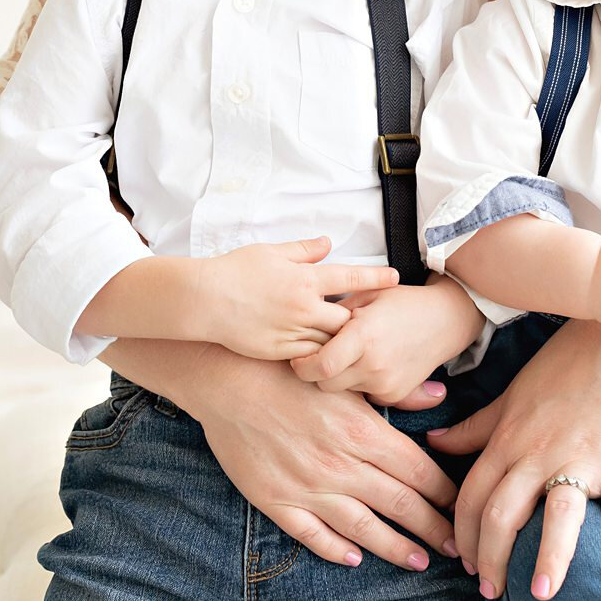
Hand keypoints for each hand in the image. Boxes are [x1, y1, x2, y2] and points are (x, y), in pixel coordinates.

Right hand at [177, 347, 462, 571]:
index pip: (417, 472)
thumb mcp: (346, 374)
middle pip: (399, 504)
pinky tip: (354, 558)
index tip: (461, 506)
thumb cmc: (289, 368)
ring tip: (418, 560)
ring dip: (394, 547)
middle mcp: (340, 465)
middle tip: (455, 547)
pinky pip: (311, 534)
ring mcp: (307, 486)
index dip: (444, 493)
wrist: (226, 377)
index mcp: (362, 432)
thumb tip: (440, 396)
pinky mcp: (276, 500)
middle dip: (432, 528)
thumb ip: (396, 391)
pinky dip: (335, 549)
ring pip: (362, 527)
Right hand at [195, 237, 400, 360]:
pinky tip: (324, 355)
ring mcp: (292, 331)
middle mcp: (304, 306)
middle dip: (359, 319)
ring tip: (351, 340)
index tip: (395, 278)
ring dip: (340, 339)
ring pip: (330, 340)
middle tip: (370, 319)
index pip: (350, 276)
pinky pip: (309, 357)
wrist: (205, 300)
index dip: (375, 278)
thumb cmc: (235, 270)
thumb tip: (328, 243)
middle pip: (347, 318)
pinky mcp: (279, 352)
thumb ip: (303, 250)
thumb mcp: (271, 252)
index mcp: (304, 278)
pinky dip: (319, 355)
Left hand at [289, 275, 482, 404]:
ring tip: (348, 356)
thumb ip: (334, 313)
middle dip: (317, 372)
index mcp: (363, 336)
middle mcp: (374, 365)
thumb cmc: (403, 303)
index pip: (319, 366)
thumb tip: (303, 325)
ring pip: (342, 391)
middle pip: (325, 384)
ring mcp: (385, 384)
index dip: (302, 364)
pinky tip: (367, 364)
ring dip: (339, 377)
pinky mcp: (393, 395)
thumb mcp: (366, 296)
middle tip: (320, 355)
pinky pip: (362, 395)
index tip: (298, 357)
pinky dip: (359, 382)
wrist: (444, 320)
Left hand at [428, 319, 600, 600]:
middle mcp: (538, 454)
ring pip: (557, 515)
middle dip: (492, 558)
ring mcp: (580, 460)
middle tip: (491, 592)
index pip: (473, 496)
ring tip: (540, 592)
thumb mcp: (509, 396)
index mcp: (509, 440)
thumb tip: (435, 442)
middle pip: (504, 514)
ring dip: (548, 558)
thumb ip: (473, 427)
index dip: (464, 534)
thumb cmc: (560, 369)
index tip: (465, 563)